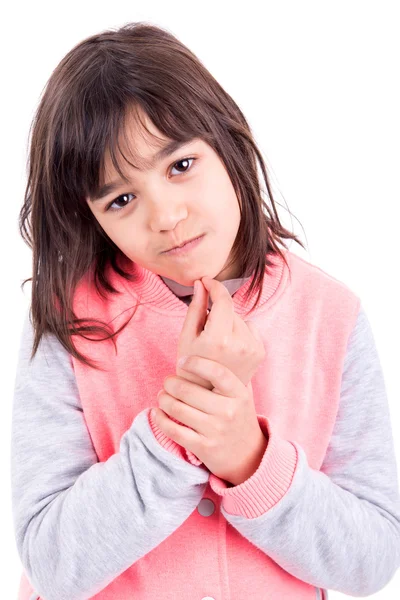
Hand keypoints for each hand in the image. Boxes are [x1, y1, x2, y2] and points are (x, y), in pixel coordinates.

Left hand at [154, 355, 267, 484]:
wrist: (249, 456)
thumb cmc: (240, 417)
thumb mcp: (243, 394)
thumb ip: (229, 374)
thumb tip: (208, 345)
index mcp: (239, 394)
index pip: (217, 372)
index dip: (196, 363)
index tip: (182, 360)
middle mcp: (228, 411)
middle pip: (188, 390)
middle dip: (171, 383)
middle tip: (167, 381)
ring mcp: (215, 430)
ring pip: (177, 409)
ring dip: (163, 399)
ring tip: (162, 395)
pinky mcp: (203, 447)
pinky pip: (174, 430)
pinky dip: (160, 419)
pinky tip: (157, 413)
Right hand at [175, 277, 264, 388]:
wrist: (210, 396)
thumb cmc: (191, 366)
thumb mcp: (186, 336)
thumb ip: (195, 308)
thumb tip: (201, 284)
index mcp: (218, 339)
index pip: (223, 300)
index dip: (215, 286)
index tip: (206, 281)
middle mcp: (239, 344)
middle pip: (230, 309)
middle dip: (218, 310)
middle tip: (206, 328)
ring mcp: (252, 349)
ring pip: (240, 319)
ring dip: (229, 322)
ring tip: (218, 342)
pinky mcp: (260, 353)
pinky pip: (250, 329)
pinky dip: (240, 332)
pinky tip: (230, 348)